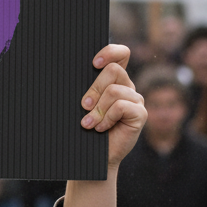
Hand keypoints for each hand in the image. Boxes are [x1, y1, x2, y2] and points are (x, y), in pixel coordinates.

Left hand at [80, 44, 146, 169]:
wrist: (92, 155)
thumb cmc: (83, 126)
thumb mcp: (82, 103)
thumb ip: (83, 86)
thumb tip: (66, 71)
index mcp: (113, 79)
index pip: (121, 54)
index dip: (110, 52)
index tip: (94, 63)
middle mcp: (127, 86)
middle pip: (113, 70)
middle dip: (94, 88)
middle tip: (84, 105)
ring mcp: (135, 100)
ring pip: (114, 90)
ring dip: (98, 108)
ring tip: (89, 123)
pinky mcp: (141, 114)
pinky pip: (121, 106)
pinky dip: (107, 118)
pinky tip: (101, 128)